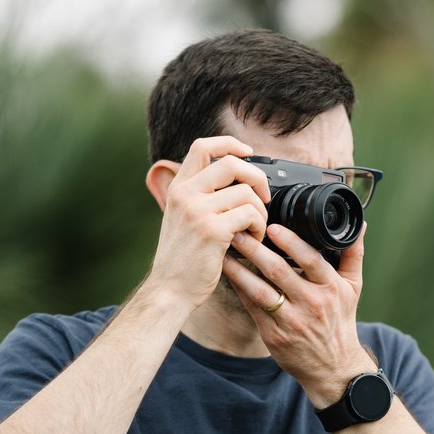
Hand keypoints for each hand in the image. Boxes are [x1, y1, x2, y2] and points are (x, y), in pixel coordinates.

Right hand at [149, 137, 270, 308]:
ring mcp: (198, 210)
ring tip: (255, 229)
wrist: (170, 290)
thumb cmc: (181, 260)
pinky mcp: (212, 230)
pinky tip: (252, 240)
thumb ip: (200, 198)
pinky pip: (250, 215)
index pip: (203, 146)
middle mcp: (185, 194)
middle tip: (264, 198)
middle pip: (232, 163)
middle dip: (257, 178)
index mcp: (178, 188)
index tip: (248, 153)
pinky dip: (259, 227)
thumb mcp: (182, 219)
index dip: (230, 143)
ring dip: (260, 212)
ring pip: (247, 193)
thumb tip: (234, 182)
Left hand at [222, 223, 376, 406]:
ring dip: (239, 270)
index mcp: (331, 289)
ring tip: (224, 252)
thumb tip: (360, 225)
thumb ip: (353, 255)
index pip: (311, 260)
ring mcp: (291, 322)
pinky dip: (240, 290)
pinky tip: (229, 275)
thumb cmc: (340, 321)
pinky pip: (253, 308)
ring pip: (260, 291)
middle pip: (279, 272)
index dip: (290, 242)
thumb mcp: (353, 288)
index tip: (272, 227)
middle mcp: (312, 304)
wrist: (334, 368)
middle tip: (237, 231)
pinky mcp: (274, 336)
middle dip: (255, 249)